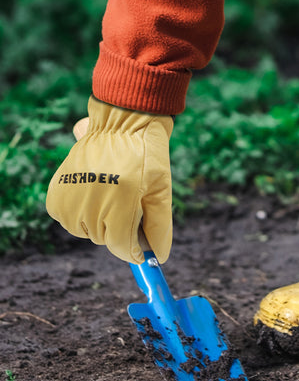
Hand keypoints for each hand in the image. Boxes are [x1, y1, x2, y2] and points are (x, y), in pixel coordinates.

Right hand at [46, 99, 173, 262]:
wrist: (121, 122)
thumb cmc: (147, 155)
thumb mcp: (161, 188)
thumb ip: (159, 225)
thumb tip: (158, 258)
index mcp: (121, 201)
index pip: (122, 245)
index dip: (134, 249)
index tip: (141, 249)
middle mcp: (91, 203)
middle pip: (105, 239)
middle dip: (120, 227)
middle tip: (129, 200)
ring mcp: (69, 199)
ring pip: (86, 231)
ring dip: (99, 220)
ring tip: (112, 190)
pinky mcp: (55, 195)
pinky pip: (69, 219)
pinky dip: (81, 212)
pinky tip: (94, 189)